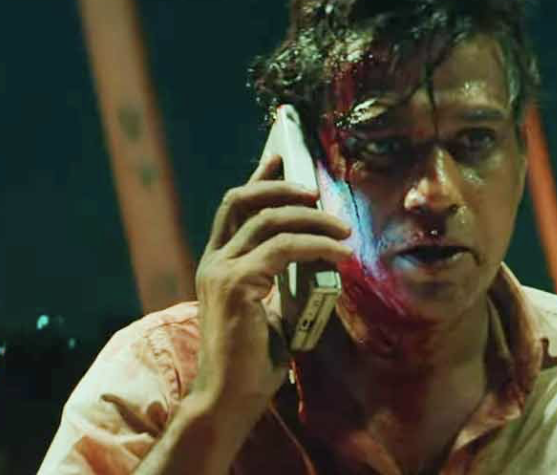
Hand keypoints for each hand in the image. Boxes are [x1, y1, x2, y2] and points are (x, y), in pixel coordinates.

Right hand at [190, 154, 351, 422]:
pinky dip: (317, 246)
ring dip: (312, 219)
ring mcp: (221, 270)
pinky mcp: (238, 285)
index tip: (281, 158)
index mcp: (217, 264)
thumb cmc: (251, 362)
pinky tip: (339, 254)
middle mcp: (213, 261)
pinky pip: (285, 249)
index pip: (233, 208)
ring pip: (268, 220)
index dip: (259, 179)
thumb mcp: (270, 311)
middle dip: (282, 187)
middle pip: (243, 200)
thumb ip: (282, 282)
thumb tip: (318, 260)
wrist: (228, 399)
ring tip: (343, 230)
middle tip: (316, 190)